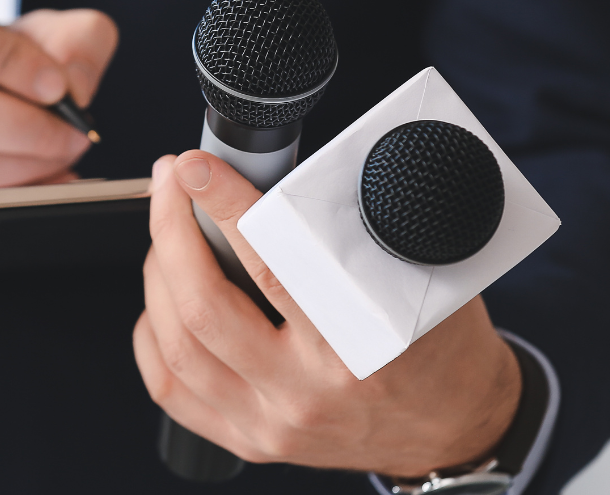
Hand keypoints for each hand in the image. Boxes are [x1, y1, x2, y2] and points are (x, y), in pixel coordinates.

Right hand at [0, 0, 116, 207]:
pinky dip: (9, 201)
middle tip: (72, 134)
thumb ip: (74, 40)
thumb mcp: (39, 34)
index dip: (11, 61)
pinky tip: (38, 185)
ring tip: (57, 156)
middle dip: (31, 128)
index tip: (56, 86)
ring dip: (26, 166)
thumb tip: (72, 90)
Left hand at [133, 151, 521, 477]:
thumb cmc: (440, 345)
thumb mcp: (421, 279)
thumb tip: (283, 173)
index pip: (274, 265)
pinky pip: (172, 390)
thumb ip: (356, 233)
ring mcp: (274, 423)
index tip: (198, 166)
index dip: (226, 206)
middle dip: (171, 230)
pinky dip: (152, 337)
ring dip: (159, 276)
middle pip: (205, 306)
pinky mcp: (252, 442)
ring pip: (178, 347)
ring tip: (166, 233)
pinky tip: (161, 301)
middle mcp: (309, 392)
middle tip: (169, 183)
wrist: (457, 429)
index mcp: (359, 345)